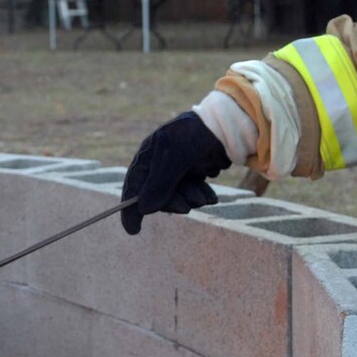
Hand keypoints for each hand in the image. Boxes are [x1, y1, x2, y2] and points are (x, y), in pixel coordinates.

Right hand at [120, 112, 230, 235]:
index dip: (130, 209)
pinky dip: (201, 197)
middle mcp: (159, 166)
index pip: (133, 186)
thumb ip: (160, 183)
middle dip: (173, 203)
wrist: (226, 126)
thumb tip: (143, 209)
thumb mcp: (175, 157)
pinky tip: (211, 196)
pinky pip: (192, 194)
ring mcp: (176, 171)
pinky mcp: (193, 174)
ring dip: (191, 200)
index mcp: (147, 157)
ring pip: (177, 198)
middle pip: (157, 197)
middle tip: (187, 207)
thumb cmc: (195, 135)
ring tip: (205, 196)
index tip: (133, 230)